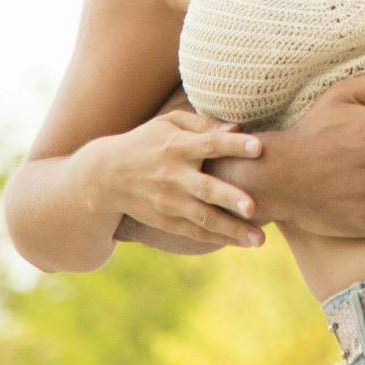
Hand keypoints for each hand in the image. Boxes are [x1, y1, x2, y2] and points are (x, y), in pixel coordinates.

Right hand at [80, 111, 266, 249]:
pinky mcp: (166, 221)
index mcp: (177, 146)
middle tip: (253, 206)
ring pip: (203, 218)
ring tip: (259, 239)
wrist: (105, 177)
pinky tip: (242, 241)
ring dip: (232, 229)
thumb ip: (202, 123)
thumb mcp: (168, 123)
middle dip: (230, 197)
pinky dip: (219, 238)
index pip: (209, 144)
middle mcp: (173, 176)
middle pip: (205, 188)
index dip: (234, 145)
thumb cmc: (146, 142)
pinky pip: (195, 233)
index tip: (259, 147)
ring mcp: (169, 202)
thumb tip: (237, 127)